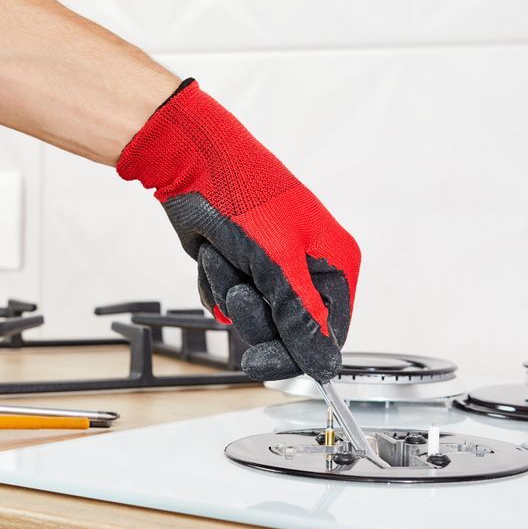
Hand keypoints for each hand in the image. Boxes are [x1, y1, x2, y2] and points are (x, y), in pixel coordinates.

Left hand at [117, 80, 360, 380]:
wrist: (191, 164)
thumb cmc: (242, 194)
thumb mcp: (279, 265)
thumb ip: (302, 319)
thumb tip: (325, 364)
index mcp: (336, 263)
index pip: (327, 334)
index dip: (294, 353)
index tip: (262, 361)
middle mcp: (311, 267)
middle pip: (288, 331)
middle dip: (254, 313)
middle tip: (238, 289)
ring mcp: (275, 268)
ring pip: (255, 318)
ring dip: (230, 292)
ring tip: (225, 257)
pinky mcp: (245, 267)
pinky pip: (230, 302)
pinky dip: (216, 284)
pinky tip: (213, 255)